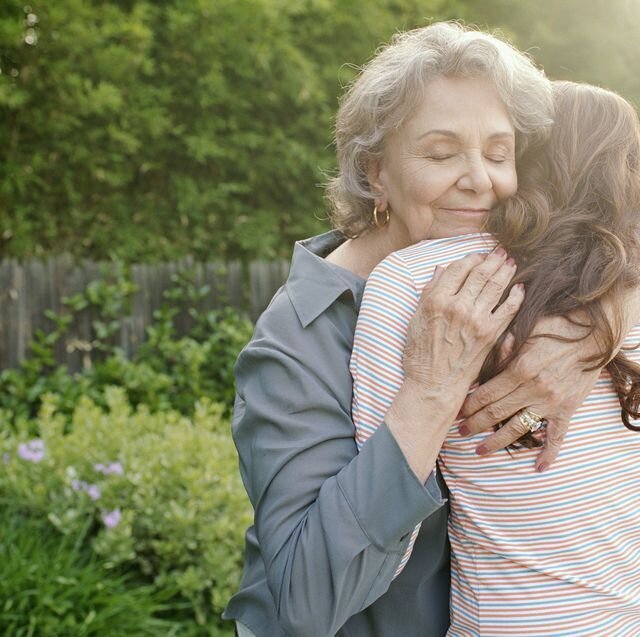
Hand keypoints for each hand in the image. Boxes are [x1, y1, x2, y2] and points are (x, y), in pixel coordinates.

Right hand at [403, 248, 523, 405]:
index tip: (477, 255)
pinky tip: (520, 288)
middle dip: (492, 259)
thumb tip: (442, 269)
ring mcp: (476, 320)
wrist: (434, 384)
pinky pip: (508, 309)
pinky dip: (516, 296)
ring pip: (496, 286)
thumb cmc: (420, 354)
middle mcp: (457, 306)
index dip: (470, 258)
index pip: (458, 268)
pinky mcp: (491, 334)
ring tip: (511, 262)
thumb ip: (429, 292)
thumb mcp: (416, 319)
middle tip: (501, 251)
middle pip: (480, 273)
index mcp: (436, 300)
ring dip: (506, 270)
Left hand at [459, 314, 601, 470]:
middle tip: (460, 432)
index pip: (485, 394)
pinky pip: (557, 436)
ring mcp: (550, 402)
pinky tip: (539, 467)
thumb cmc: (554, 327)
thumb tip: (479, 362)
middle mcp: (532, 389)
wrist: (593, 333)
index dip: (468, 405)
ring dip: (496, 441)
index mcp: (519, 369)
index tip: (455, 412)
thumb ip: (502, 349)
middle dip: (474, 424)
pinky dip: (549, 453)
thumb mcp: (523, 331)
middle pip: (496, 413)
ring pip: (517, 428)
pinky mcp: (567, 409)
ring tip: (480, 450)